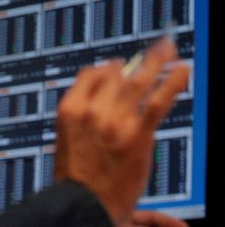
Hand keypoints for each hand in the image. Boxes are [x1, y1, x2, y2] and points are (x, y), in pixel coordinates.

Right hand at [54, 37, 188, 226]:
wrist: (83, 203)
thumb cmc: (76, 176)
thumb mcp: (67, 137)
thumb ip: (84, 113)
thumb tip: (103, 98)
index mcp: (70, 108)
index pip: (91, 74)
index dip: (107, 68)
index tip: (119, 66)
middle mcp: (92, 109)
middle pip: (117, 74)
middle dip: (138, 60)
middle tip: (155, 48)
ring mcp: (115, 120)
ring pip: (139, 81)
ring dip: (156, 61)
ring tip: (169, 48)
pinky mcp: (138, 134)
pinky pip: (158, 101)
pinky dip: (173, 82)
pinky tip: (183, 69)